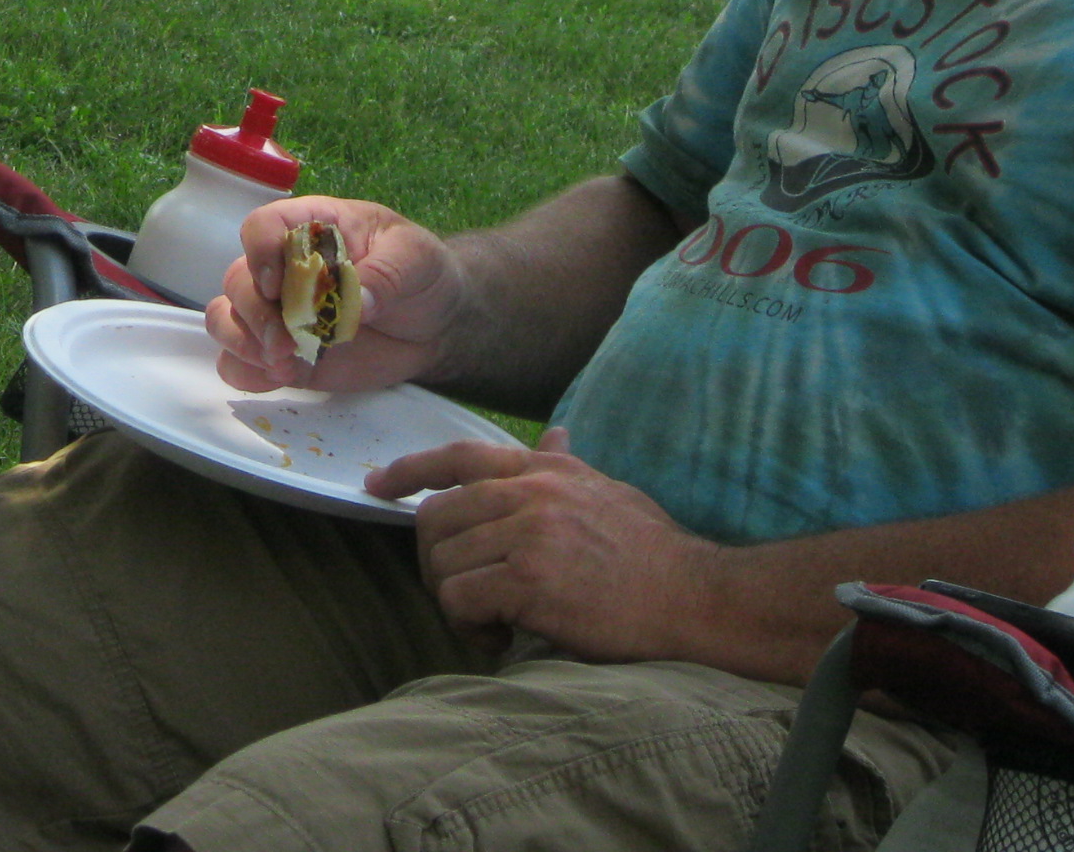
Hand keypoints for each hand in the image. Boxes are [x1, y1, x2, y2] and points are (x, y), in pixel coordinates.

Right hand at [207, 195, 467, 395]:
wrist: (436, 324)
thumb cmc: (421, 274)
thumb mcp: (416, 259)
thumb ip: (386, 274)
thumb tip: (358, 301)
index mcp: (310, 229)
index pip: (263, 227)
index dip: (261, 253)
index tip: (280, 286)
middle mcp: (282, 269)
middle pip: (238, 280)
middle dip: (255, 314)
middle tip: (287, 343)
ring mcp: (279, 314)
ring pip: (225, 320)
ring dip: (243, 343)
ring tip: (283, 365)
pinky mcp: (284, 354)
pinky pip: (239, 363)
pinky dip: (246, 372)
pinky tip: (280, 377)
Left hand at [375, 426, 721, 663]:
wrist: (695, 598)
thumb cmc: (654, 554)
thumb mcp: (608, 491)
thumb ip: (568, 467)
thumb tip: (556, 435)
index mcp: (545, 469)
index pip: (458, 455)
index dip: (410, 470)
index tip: (378, 486)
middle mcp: (530, 492)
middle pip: (436, 518)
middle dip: (435, 563)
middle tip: (465, 596)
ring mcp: (528, 533)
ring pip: (442, 563)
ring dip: (455, 602)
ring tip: (493, 623)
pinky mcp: (529, 579)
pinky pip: (459, 600)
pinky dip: (468, 627)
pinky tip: (500, 638)